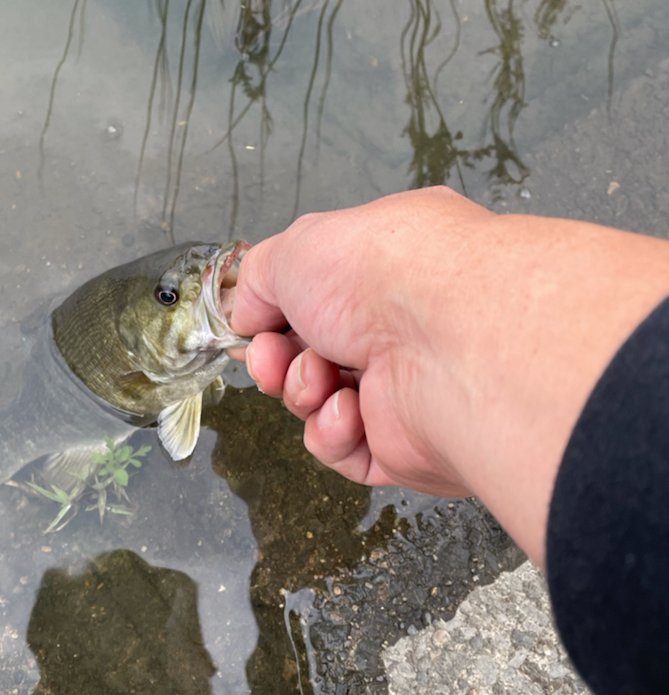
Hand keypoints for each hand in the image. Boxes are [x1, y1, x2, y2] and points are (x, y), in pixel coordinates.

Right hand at [229, 188, 668, 566]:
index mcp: (391, 263)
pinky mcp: (408, 442)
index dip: (277, 312)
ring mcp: (408, 384)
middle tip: (272, 357)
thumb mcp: (298, 246)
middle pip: (313, 352)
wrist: (449, 343)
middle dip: (278, 357)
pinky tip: (347, 410)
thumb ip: (260, 277)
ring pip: (322, 401)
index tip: (252, 323)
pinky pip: (346, 448)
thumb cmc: (388, 275)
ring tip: (321, 376)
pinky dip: (332, 432)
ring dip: (304, 391)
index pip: (323, 293)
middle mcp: (405, 322)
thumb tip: (246, 310)